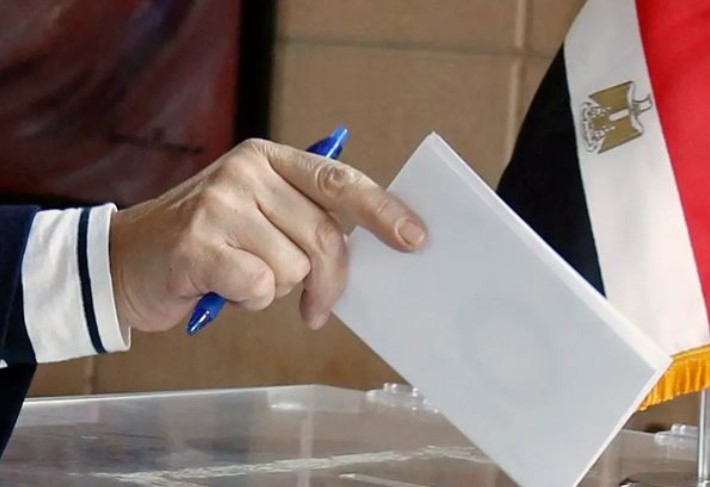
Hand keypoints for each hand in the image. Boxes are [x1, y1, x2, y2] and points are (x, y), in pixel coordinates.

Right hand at [109, 138, 425, 332]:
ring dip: (275, 288)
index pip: (340, 181)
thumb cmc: (206, 245)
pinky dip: (248, 300)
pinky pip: (260, 286)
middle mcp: (246, 171)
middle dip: (329, 282)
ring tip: (241, 277)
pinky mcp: (198, 242)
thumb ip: (305, 219)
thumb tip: (371, 247)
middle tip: (317, 308)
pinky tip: (222, 288)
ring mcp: (220, 202)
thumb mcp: (258, 215)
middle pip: (325, 236)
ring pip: (294, 267)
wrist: (124, 262)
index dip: (382, 210)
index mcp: (269, 158)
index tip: (414, 238)